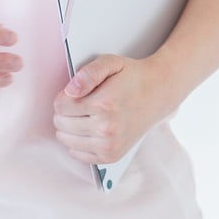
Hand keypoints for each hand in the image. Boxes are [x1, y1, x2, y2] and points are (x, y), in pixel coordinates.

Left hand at [51, 54, 180, 165]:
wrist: (158, 94)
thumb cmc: (131, 77)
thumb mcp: (111, 62)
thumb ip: (88, 72)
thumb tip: (70, 90)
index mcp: (104, 103)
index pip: (60, 105)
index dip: (64, 96)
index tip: (76, 92)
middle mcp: (106, 128)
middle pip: (61, 123)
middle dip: (65, 111)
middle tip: (82, 102)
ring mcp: (109, 145)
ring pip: (66, 139)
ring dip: (69, 127)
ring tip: (86, 115)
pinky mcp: (110, 155)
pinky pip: (77, 154)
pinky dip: (77, 142)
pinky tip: (88, 129)